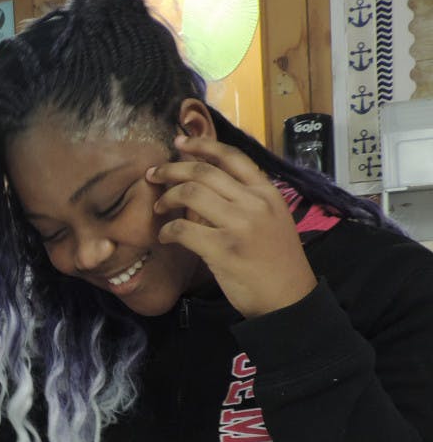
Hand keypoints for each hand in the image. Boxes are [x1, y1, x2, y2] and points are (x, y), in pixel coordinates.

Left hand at [148, 135, 316, 317]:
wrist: (288, 298)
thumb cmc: (276, 260)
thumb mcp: (271, 219)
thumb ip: (245, 199)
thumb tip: (207, 184)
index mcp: (266, 192)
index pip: (231, 157)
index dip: (201, 145)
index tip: (179, 142)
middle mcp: (254, 203)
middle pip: (203, 172)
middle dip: (171, 170)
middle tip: (153, 176)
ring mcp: (239, 225)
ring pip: (190, 194)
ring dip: (166, 198)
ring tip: (158, 209)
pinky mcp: (222, 249)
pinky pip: (183, 230)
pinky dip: (167, 231)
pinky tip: (165, 237)